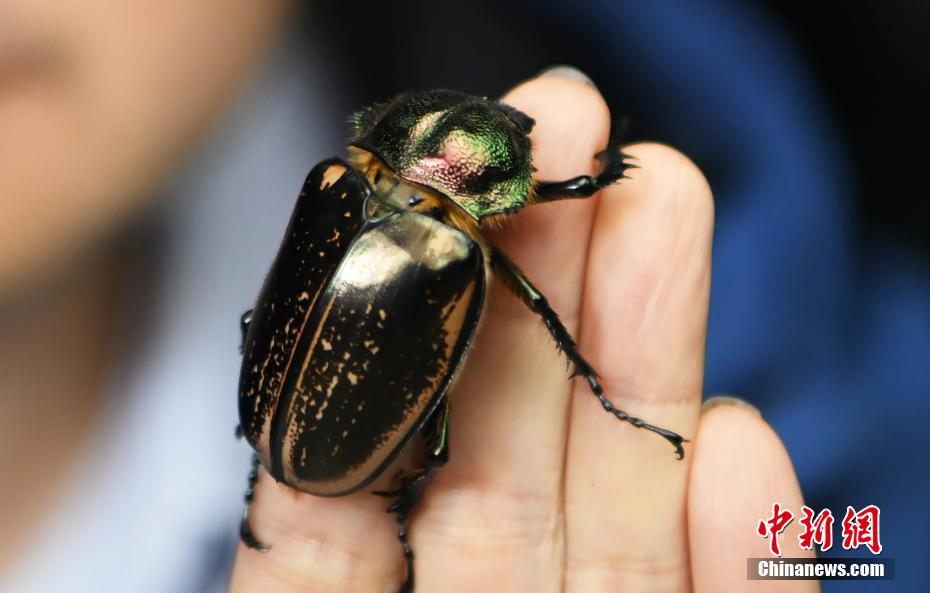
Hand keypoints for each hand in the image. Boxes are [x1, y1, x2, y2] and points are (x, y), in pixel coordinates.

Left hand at [229, 72, 817, 592]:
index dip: (420, 323)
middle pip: (518, 454)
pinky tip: (743, 441)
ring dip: (655, 359)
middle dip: (549, 290)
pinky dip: (750, 545)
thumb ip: (303, 556)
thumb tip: (305, 437)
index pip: (393, 459)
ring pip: (628, 510)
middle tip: (567, 150)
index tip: (435, 194)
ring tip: (664, 206)